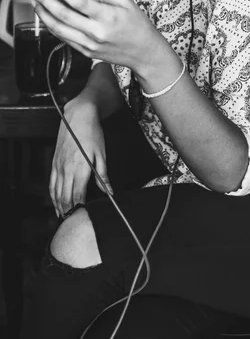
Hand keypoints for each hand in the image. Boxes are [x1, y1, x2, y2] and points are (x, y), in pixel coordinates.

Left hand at [22, 0, 167, 73]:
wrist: (145, 53)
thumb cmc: (139, 27)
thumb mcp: (127, 2)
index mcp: (107, 17)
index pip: (77, 0)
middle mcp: (96, 32)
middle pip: (62, 14)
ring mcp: (90, 45)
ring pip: (58, 28)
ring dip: (43, 13)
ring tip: (35, 1)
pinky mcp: (87, 52)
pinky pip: (64, 38)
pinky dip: (53, 26)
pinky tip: (48, 16)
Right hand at [50, 99, 112, 217]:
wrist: (78, 116)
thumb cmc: (93, 133)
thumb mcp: (102, 154)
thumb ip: (103, 175)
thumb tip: (110, 191)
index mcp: (80, 168)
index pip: (78, 194)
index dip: (79, 207)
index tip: (82, 217)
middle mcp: (66, 169)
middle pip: (65, 196)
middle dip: (68, 210)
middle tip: (72, 222)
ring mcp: (58, 166)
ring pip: (56, 191)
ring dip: (59, 205)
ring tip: (63, 217)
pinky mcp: (54, 162)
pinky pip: (51, 182)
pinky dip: (52, 194)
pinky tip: (55, 202)